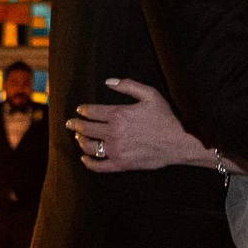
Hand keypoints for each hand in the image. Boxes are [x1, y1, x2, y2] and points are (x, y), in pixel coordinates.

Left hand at [69, 79, 215, 172]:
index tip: (80, 110)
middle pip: (86, 129)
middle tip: (70, 123)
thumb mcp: (150, 94)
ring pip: (89, 147)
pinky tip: (84, 159)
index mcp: (119, 114)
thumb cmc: (165, 117)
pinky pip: (99, 166)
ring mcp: (116, 150)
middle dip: (75, 125)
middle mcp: (114, 132)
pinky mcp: (121, 164)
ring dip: (80, 141)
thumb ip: (128, 85)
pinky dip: (88, 163)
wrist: (178, 142)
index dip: (83, 110)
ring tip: (79, 138)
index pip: (92, 112)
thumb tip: (108, 81)